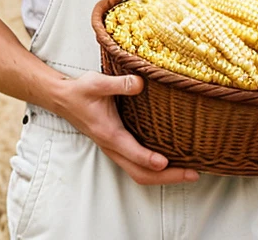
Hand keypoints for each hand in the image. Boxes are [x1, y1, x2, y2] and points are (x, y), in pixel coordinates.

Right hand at [57, 70, 199, 185]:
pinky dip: (155, 170)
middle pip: (141, 173)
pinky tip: (170, 162)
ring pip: (139, 173)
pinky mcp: (117, 146)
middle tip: (193, 173)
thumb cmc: (81, 91)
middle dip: (167, 177)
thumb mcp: (98, 82)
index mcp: (109, 133)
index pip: (132, 152)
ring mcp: (115, 149)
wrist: (64, 99)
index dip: (149, 159)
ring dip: (163, 177)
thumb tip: (141, 83)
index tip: (166, 162)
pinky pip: (137, 166)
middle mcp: (113, 147)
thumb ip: (119, 83)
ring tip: (188, 172)